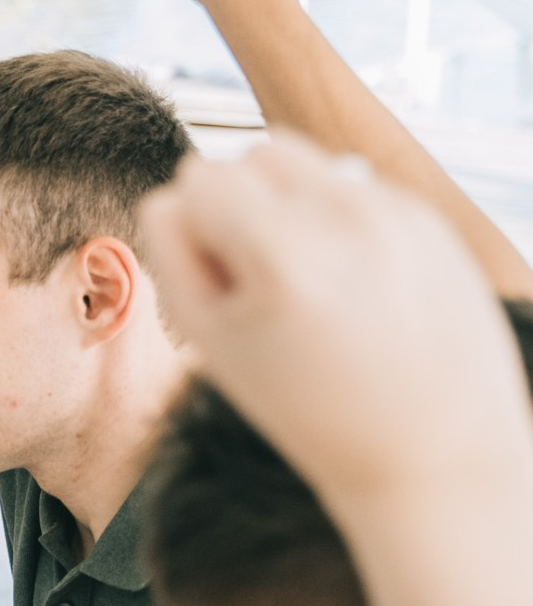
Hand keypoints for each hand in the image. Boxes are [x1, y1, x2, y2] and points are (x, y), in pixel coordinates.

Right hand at [138, 137, 532, 521]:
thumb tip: (179, 194)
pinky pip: (356, 189)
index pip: (199, 177)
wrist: (429, 450)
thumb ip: (171, 252)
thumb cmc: (307, 405)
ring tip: (309, 274)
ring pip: (308, 163)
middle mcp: (347, 222)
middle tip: (264, 277)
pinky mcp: (433, 223)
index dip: (194, 230)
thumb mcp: (209, 341)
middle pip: (253, 155)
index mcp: (284, 257)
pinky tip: (357, 284)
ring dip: (290, 202)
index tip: (224, 283)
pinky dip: (340, 222)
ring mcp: (399, 216)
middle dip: (242, 203)